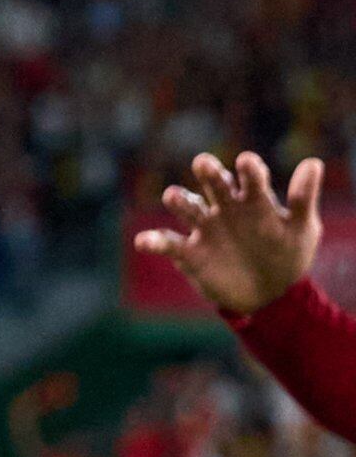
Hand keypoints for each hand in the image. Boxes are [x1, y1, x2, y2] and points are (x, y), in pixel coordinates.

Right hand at [138, 149, 323, 320]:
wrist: (269, 295)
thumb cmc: (287, 255)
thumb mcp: (303, 228)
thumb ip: (303, 198)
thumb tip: (313, 163)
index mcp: (253, 199)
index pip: (250, 178)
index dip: (248, 170)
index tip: (247, 161)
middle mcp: (225, 208)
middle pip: (213, 184)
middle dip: (208, 172)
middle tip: (203, 162)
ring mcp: (205, 229)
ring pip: (188, 208)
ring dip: (179, 200)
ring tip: (173, 196)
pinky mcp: (189, 253)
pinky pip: (168, 243)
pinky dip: (154, 241)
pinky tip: (144, 241)